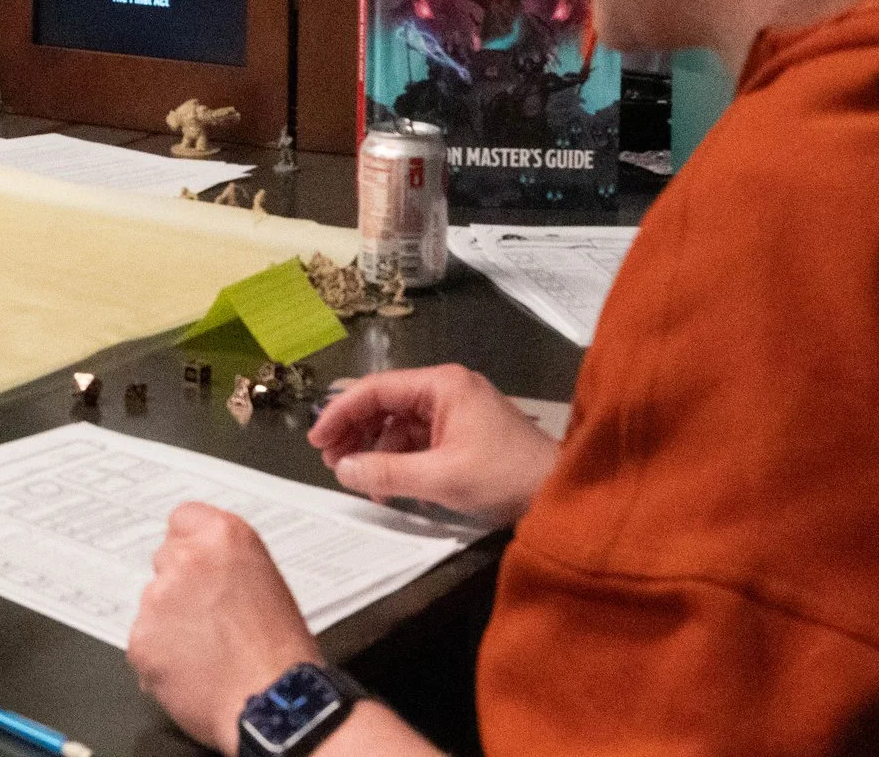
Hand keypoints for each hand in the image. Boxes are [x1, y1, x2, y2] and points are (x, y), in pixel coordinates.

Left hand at [129, 502, 321, 752]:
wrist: (275, 704)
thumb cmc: (282, 654)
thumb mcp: (268, 584)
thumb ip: (228, 563)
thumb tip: (208, 567)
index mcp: (223, 538)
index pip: (183, 518)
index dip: (190, 544)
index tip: (196, 561)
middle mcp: (186, 560)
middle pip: (165, 559)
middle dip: (180, 585)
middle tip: (208, 616)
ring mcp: (158, 599)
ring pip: (153, 603)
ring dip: (169, 622)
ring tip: (207, 651)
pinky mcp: (141, 639)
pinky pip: (144, 641)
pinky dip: (160, 655)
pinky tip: (192, 670)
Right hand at [309, 365, 558, 524]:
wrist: (561, 495)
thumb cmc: (505, 477)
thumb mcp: (441, 478)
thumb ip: (386, 472)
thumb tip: (343, 470)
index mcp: (442, 384)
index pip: (376, 389)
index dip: (340, 413)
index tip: (316, 440)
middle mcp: (446, 389)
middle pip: (385, 403)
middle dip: (355, 432)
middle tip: (331, 461)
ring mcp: (456, 411)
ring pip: (398, 424)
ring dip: (374, 450)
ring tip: (357, 478)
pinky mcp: (463, 434)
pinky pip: (417, 440)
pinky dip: (398, 460)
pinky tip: (387, 485)